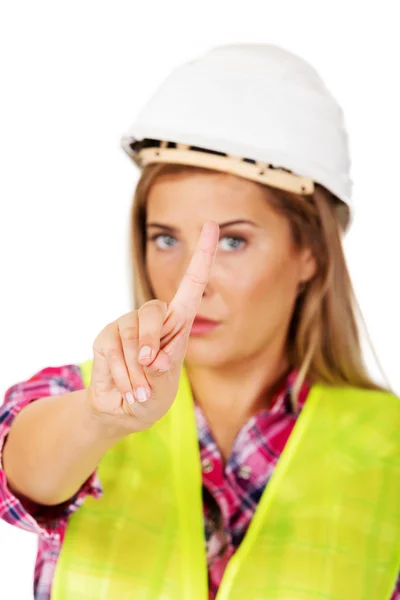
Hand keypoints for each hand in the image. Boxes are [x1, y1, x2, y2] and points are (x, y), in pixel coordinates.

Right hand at [87, 221, 218, 435]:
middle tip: (153, 368)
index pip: (192, 283)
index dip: (203, 254)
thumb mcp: (165, 384)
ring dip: (137, 372)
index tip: (212, 224)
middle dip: (152, 342)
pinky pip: (113, 351)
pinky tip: (127, 387)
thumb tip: (149, 354)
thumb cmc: (153, 394)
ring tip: (140, 388)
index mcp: (178, 322)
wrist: (124, 410)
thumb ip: (162, 367)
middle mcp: (153, 318)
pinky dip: (122, 375)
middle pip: (153, 313)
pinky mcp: (106, 336)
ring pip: (132, 337)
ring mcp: (127, 325)